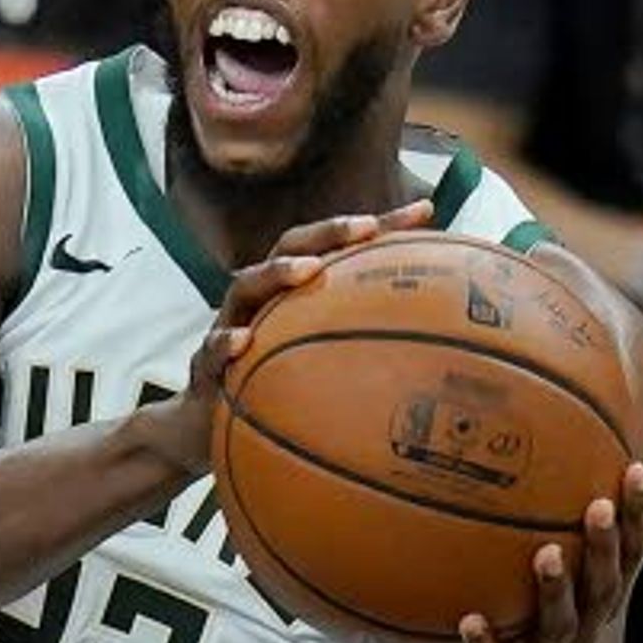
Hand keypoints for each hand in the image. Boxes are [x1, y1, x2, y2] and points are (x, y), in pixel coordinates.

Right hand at [140, 202, 437, 483]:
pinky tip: (242, 342)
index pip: (334, 247)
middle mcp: (260, 300)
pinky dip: (224, 343)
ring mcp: (229, 326)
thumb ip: (363, 348)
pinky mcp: (205, 365)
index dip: (378, 227)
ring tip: (306, 270)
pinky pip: (211, 350)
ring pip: (245, 286)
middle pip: (288, 247)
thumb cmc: (271, 390)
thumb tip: (440, 351)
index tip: (423, 212)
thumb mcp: (318, 366)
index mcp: (290, 293)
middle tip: (364, 227)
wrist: (202, 430)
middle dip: (327, 232)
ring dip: (276, 272)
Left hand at [431, 463, 642, 642]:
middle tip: (597, 507)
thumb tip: (532, 424)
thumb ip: (531, 514)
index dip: (636, 515)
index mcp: (595, 598)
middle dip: (603, 548)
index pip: (628, 553)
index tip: (633, 469)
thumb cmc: (506, 606)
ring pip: (559, 626)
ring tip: (545, 554)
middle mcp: (582, 629)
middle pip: (603, 589)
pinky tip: (470, 620)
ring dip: (555, 589)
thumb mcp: (519, 560)